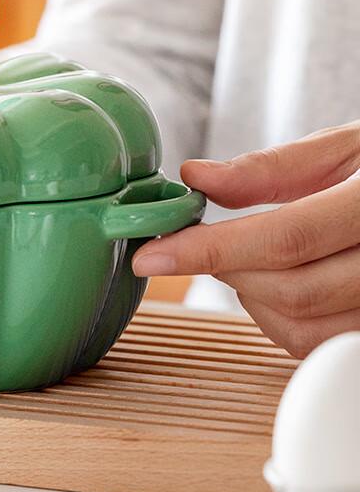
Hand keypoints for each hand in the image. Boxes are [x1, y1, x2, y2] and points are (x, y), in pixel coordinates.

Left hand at [132, 123, 359, 356]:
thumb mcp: (348, 147)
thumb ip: (271, 167)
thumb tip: (197, 178)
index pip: (285, 237)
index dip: (208, 250)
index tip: (152, 254)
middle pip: (290, 290)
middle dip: (229, 270)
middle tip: (210, 244)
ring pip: (303, 328)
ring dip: (252, 299)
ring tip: (251, 261)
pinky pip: (321, 344)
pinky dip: (282, 322)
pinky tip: (281, 286)